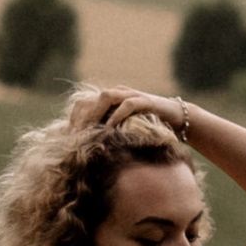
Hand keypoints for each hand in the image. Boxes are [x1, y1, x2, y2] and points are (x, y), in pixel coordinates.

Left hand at [69, 84, 190, 136]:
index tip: (68, 138)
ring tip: (90, 131)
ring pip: (106, 97)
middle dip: (81, 119)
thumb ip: (107, 134)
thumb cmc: (149, 128)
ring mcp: (131, 94)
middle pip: (90, 99)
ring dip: (96, 114)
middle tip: (75, 137)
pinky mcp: (145, 101)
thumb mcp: (123, 130)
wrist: (177, 119)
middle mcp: (118, 93)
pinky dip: (117, 115)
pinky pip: (128, 104)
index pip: (83, 104)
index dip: (74, 119)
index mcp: (109, 100)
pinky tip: (111, 127)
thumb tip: (86, 151)